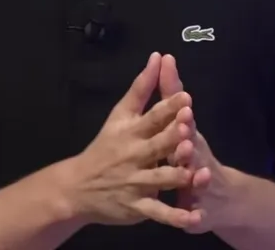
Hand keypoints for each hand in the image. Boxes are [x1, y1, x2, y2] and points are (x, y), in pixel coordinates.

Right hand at [59, 52, 202, 228]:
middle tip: (188, 129)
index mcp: (131, 132)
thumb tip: (158, 56)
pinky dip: (177, 217)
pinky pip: (159, 212)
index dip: (168, 108)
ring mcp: (135, 183)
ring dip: (177, 176)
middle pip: (156, 146)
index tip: (186, 98)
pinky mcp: (138, 207)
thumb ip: (141, 87)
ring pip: (160, 180)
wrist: (78, 186)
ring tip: (195, 173)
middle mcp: (133, 156)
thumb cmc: (105, 145)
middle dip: (172, 139)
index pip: (151, 117)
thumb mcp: (120, 114)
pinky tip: (196, 217)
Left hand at [159, 54, 232, 233]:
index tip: (183, 101)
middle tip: (187, 132)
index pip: (185, 121)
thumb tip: (164, 57)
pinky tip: (194, 217)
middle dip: (191, 140)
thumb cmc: (191, 154)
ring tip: (199, 173)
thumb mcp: (181, 122)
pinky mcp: (199, 209)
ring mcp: (202, 184)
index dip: (183, 112)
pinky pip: (196, 213)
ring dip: (199, 175)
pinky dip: (195, 216)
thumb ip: (169, 92)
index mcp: (188, 138)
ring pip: (200, 179)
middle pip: (195, 148)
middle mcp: (198, 159)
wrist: (221, 198)